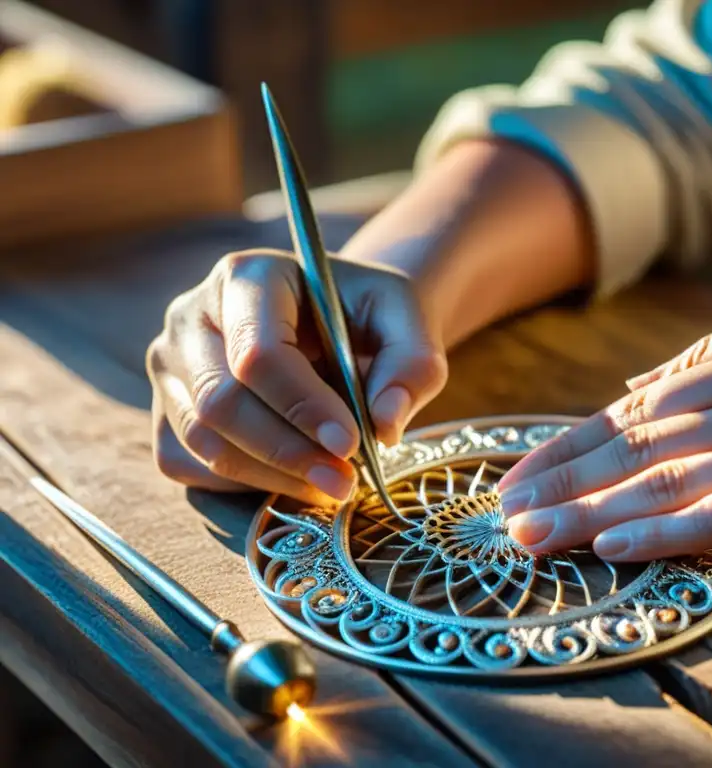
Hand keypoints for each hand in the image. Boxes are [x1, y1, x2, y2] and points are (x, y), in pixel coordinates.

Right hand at [147, 249, 446, 504]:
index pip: (258, 353)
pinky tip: (291, 477)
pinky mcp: (166, 407)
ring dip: (270, 476)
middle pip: (221, 402)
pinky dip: (240, 482)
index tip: (351, 444)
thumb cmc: (366, 314)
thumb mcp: (407, 319)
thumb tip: (385, 424)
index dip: (303, 406)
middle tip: (344, 482)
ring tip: (330, 485)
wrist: (336, 319)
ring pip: (202, 439)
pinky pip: (186, 462)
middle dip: (287, 453)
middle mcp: (192, 314)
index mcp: (248, 276)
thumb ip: (411, 364)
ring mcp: (170, 363)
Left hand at [497, 294, 711, 559]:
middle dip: (565, 478)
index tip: (520, 471)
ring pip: (675, 476)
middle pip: (648, 436)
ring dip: (594, 511)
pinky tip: (612, 547)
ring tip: (533, 538)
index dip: (575, 438)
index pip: (647, 398)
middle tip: (504, 511)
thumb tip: (632, 395)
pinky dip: (667, 530)